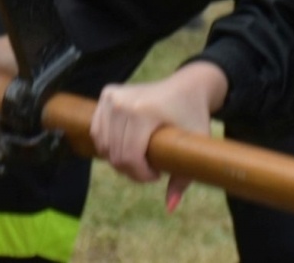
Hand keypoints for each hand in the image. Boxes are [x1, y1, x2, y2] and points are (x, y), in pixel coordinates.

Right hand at [91, 63, 224, 210]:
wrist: (187, 85)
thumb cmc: (193, 116)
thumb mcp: (196, 144)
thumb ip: (184, 179)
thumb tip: (170, 207)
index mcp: (145, 111)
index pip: (129, 156)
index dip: (141, 175)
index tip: (157, 174)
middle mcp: (124, 102)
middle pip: (116, 154)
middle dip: (132, 170)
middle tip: (149, 168)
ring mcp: (113, 96)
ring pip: (104, 145)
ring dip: (119, 159)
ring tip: (139, 157)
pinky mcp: (107, 94)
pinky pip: (97, 131)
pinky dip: (109, 145)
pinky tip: (127, 145)